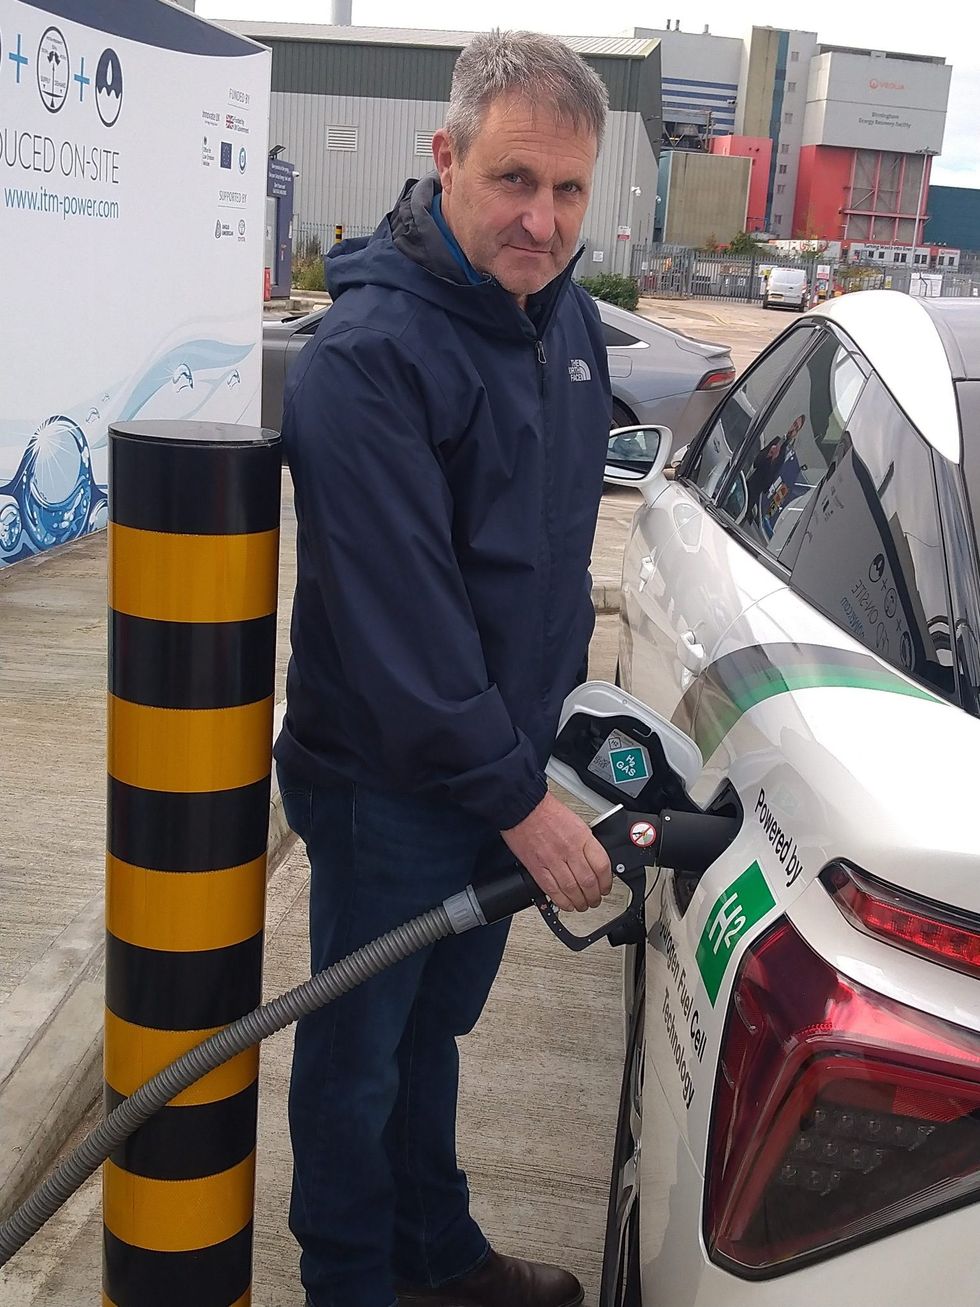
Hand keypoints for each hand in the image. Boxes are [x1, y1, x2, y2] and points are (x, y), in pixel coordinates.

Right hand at [501, 792, 612, 911]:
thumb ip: (586, 842)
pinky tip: (566, 904)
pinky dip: (561, 901)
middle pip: (588, 882)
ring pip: (572, 890)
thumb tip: (595, 861)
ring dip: (580, 902)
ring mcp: (552, 860)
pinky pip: (552, 890)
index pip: (602, 866)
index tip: (606, 887)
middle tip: (595, 899)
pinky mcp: (537, 867)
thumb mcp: (576, 822)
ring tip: (582, 905)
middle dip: (594, 896)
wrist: (522, 806)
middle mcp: (569, 849)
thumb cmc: (546, 811)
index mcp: (582, 837)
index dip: (607, 882)